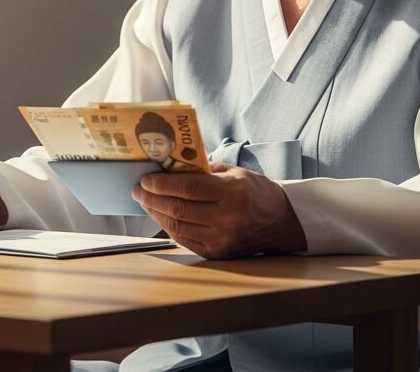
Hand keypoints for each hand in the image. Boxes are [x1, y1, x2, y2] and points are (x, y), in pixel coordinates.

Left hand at [132, 162, 306, 258]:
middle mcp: (226, 219)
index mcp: (232, 193)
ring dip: (155, 213)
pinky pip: (184, 239)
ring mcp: (221, 239)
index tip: (145, 179)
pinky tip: (161, 215)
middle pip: (178, 209)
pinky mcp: (217, 253)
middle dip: (151, 198)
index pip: (188, 189)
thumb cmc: (256, 191)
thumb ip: (203, 171)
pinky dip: (168, 226)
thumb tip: (169, 167)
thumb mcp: (233, 172)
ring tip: (145, 201)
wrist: (281, 221)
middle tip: (138, 190)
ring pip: (177, 226)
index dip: (161, 184)